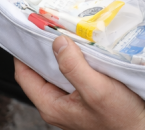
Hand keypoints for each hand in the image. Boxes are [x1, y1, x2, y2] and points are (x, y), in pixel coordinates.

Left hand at [14, 35, 144, 129]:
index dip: (24, 52)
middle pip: (39, 71)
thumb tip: (57, 43)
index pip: (24, 74)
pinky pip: (73, 74)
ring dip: (62, 53)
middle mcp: (57, 104)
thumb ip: (74, 67)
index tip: (29, 30)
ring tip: (67, 33)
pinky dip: (75, 60)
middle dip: (44, 49)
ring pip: (57, 71)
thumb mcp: (96, 90)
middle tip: (50, 26)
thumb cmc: (120, 119)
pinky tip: (83, 49)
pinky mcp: (83, 98)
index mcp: (51, 105)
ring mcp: (70, 102)